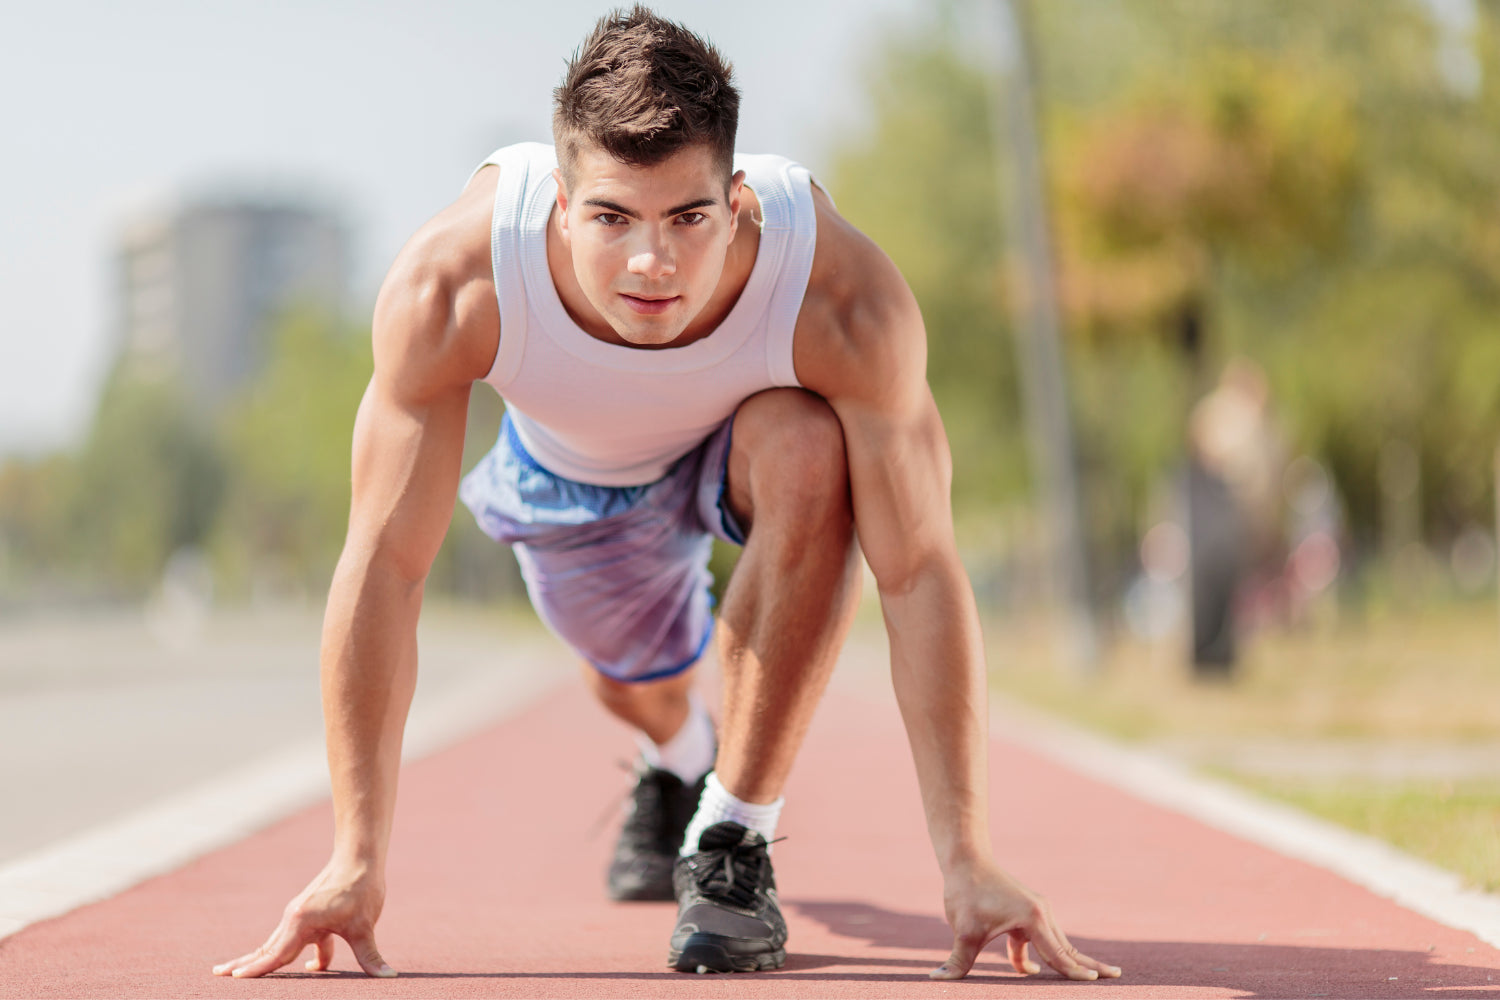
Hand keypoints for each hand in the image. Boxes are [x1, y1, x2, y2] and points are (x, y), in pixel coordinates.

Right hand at [211, 859, 394, 978]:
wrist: (361, 856)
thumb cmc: (361, 889)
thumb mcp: (364, 926)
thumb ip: (370, 955)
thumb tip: (388, 977)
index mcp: (301, 922)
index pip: (275, 954)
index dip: (257, 969)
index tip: (234, 978)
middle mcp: (294, 918)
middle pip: (267, 948)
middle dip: (245, 963)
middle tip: (218, 975)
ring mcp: (301, 914)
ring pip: (279, 943)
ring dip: (263, 958)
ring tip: (240, 970)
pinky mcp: (311, 912)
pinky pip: (299, 938)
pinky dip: (296, 952)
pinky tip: (316, 966)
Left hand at [930, 858, 1120, 981]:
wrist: (965, 859)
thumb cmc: (966, 893)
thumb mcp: (963, 931)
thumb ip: (957, 961)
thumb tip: (935, 979)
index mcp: (1032, 918)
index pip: (1059, 953)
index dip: (1075, 972)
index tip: (1096, 983)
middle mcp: (1041, 912)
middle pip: (1067, 947)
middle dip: (1088, 965)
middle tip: (1116, 976)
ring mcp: (1035, 910)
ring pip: (1054, 943)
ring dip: (1067, 962)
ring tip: (1093, 977)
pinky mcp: (1025, 910)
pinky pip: (1035, 939)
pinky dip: (1036, 955)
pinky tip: (1031, 971)